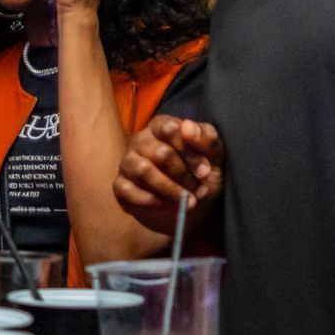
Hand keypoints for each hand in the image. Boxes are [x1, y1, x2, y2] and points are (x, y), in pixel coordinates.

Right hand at [114, 114, 223, 234]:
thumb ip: (207, 139)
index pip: (170, 130)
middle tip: (198, 189)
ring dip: (169, 189)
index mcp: (162, 126)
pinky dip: (149, 200)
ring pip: (143, 171)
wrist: (190, 207)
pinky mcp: (121, 185)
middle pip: (159, 153)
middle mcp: (141, 140)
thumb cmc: (201, 175)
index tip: (205, 172)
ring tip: (186, 200)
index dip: (190, 152)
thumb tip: (188, 127)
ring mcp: (128, 162)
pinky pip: (128, 190)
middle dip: (183, 174)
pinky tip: (163, 204)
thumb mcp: (214, 157)